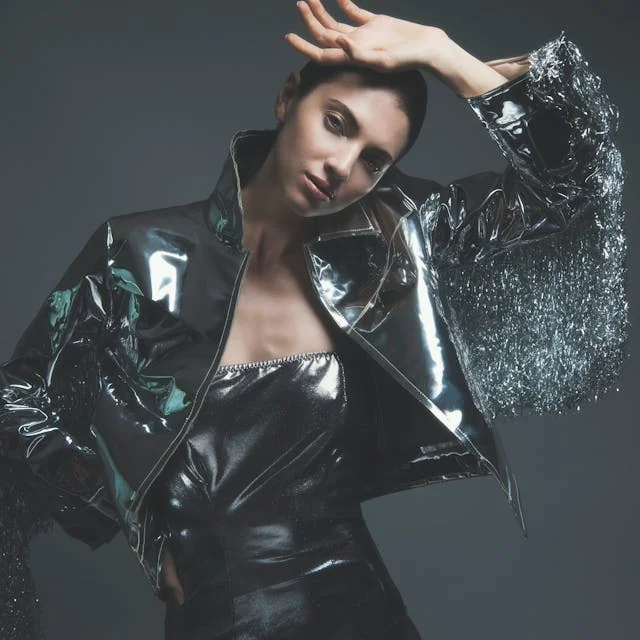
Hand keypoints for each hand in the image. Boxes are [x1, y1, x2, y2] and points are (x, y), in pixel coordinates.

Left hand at [285, 0, 447, 71]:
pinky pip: (354, 12)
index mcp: (352, 58)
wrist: (428, 48)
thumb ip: (359, 53)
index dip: (304, 47)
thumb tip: (338, 41)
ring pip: (335, 22)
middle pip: (324, 35)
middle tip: (300, 4)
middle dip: (309, 21)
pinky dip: (344, 3)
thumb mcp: (383, 60)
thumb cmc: (408, 60)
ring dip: (322, 11)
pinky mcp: (375, 24)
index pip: (321, 53)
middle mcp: (354, 47)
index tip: (289, 37)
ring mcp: (364, 35)